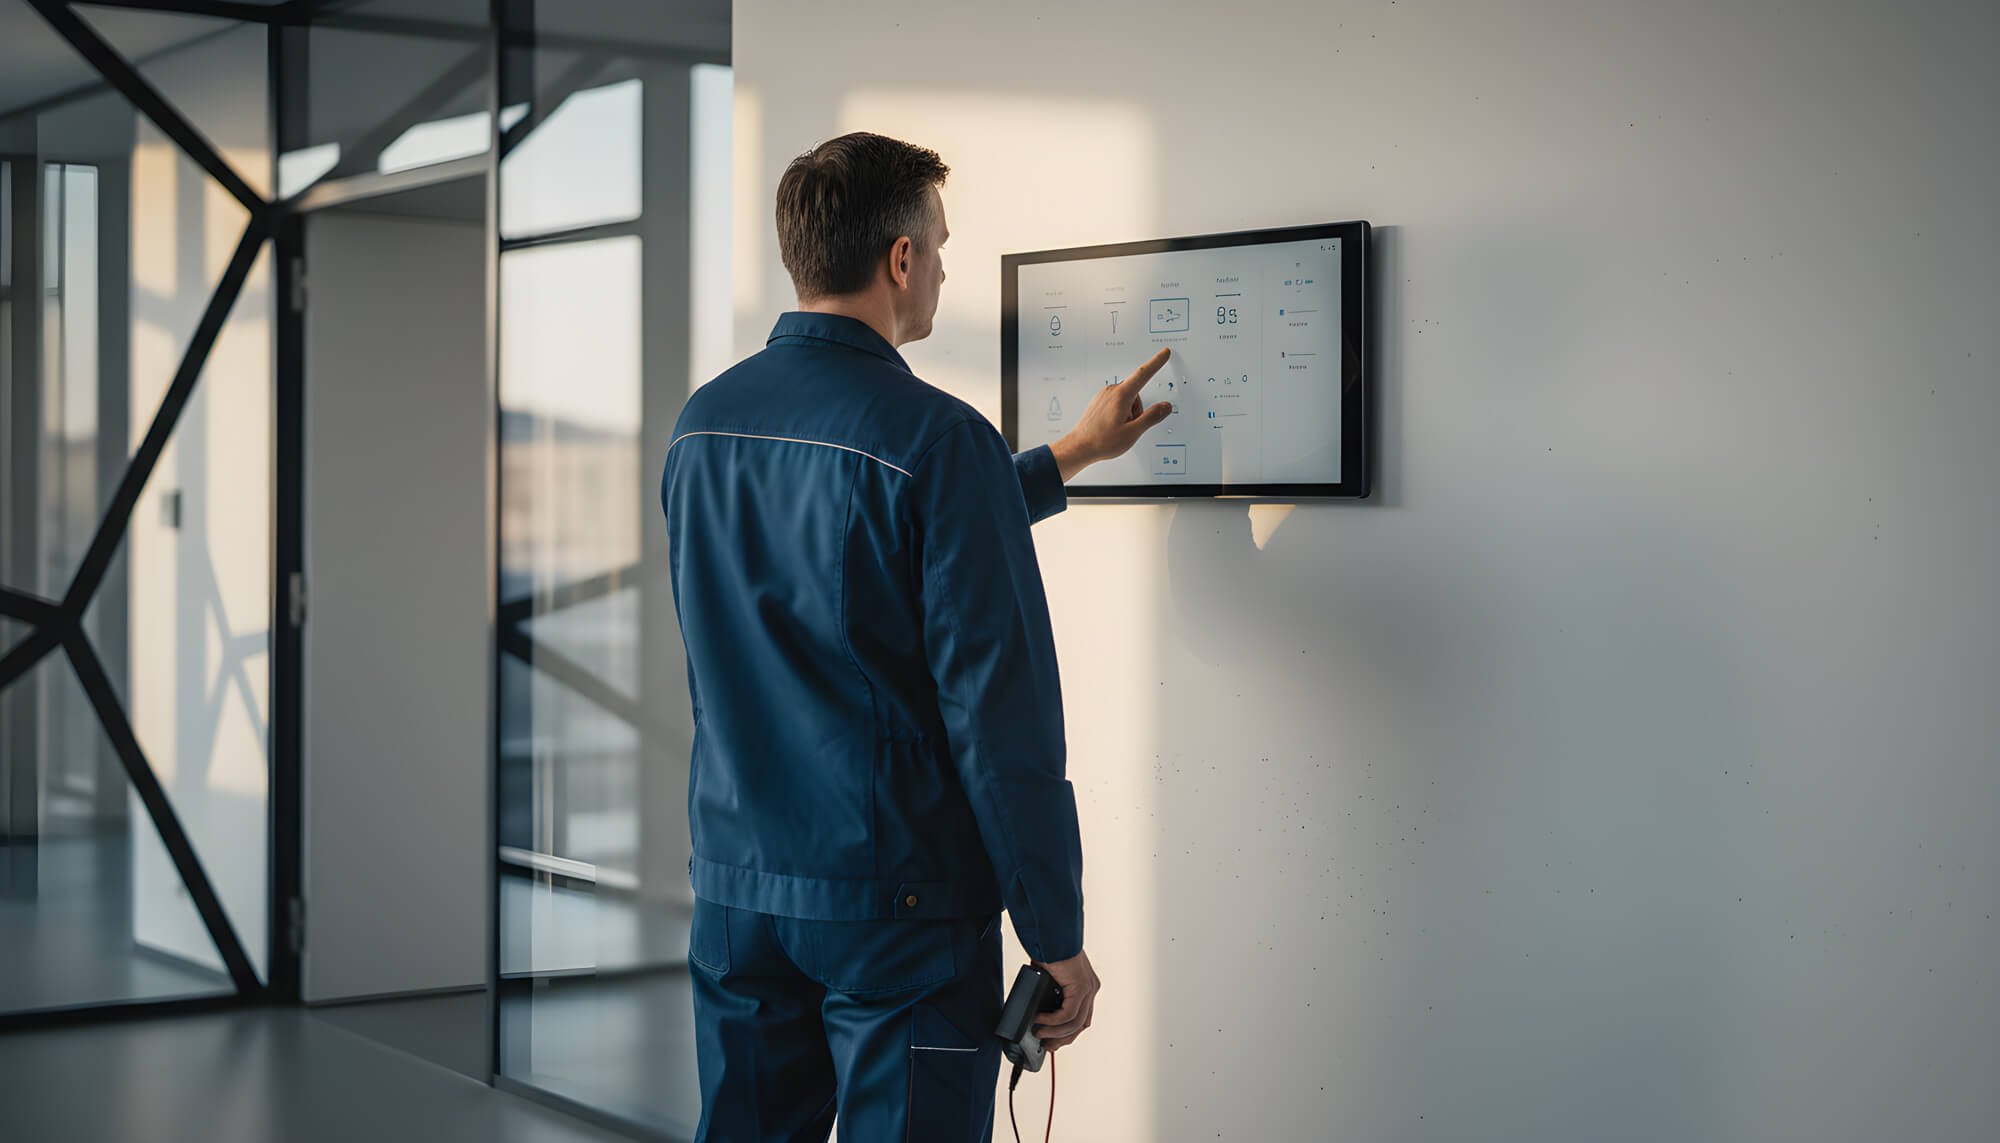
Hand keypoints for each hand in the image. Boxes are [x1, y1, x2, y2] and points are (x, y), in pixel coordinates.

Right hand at [1032, 947, 1100, 1051]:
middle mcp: (1091, 988)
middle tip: (1046, 1046)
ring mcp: (1088, 988)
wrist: (1051, 935)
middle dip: (1063, 1038)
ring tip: (1039, 1034)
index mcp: (1085, 986)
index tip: (1053, 1041)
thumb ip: (1048, 996)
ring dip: (1055, 1033)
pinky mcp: (1081, 987)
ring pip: (1074, 1023)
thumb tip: (1037, 1014)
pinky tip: (1039, 1020)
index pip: (1081, 1018)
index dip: (1067, 1033)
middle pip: (1081, 1024)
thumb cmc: (1048, 950)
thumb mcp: (1049, 979)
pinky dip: (1052, 1021)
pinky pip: (1068, 1014)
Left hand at [1049, 348, 1173, 479]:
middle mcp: (1111, 391)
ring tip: (1119, 428)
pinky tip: (1112, 426)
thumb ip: (1152, 417)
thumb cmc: (1102, 441)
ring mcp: (1103, 396)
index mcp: (1121, 395)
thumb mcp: (1133, 432)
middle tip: (1130, 426)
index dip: (1156, 362)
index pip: (1144, 374)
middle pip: (1136, 393)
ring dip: (1129, 412)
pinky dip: (1120, 413)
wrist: (1080, 447)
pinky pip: (1116, 402)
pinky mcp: (1099, 401)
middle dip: (1138, 409)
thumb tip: (1165, 406)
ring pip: (1127, 399)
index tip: (1164, 353)